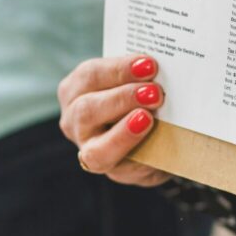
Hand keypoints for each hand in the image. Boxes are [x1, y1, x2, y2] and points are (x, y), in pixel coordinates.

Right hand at [58, 55, 170, 187]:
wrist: (150, 136)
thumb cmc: (136, 98)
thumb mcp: (133, 81)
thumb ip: (139, 76)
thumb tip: (161, 68)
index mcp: (75, 88)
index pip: (90, 75)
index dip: (119, 69)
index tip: (149, 64)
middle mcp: (74, 120)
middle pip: (87, 109)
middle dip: (123, 99)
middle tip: (154, 92)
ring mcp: (87, 149)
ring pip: (96, 148)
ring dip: (126, 132)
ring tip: (149, 119)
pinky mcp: (109, 170)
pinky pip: (120, 169)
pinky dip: (139, 157)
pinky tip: (154, 145)